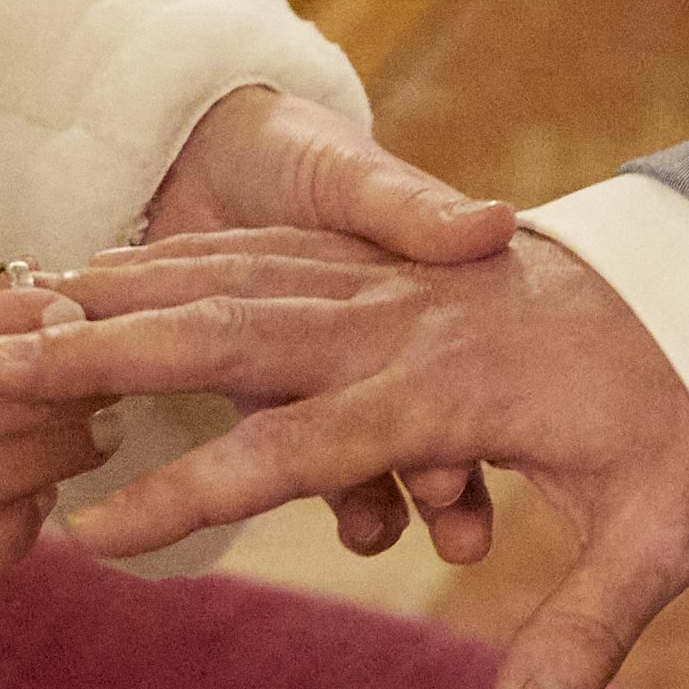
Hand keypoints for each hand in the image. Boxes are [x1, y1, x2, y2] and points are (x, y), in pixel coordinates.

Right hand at [0, 234, 688, 688]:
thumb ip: (587, 628)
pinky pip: (270, 245)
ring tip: (15, 303)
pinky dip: (185, 254)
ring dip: (124, 288)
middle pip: (225, 329)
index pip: (288, 450)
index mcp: (450, 389)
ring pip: (233, 271)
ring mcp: (392, 277)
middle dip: (100, 350)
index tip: (84, 539)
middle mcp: (402, 320)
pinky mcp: (391, 256)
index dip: (179, 495)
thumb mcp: (669, 530)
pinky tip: (113, 265)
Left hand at [151, 90, 518, 557]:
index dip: (466, 432)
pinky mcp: (249, 390)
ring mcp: (311, 379)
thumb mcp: (347, 172)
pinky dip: (261, 491)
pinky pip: (265, 455)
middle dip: (451, 487)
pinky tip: (253, 521)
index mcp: (413, 296)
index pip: (462, 376)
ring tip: (373, 538)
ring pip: (354, 458)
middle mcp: (374, 351)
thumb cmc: (283, 150)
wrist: (194, 151)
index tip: (463, 480)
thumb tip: (494, 224)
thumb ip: (406, 206)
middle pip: (427, 430)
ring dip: (372, 504)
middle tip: (466, 538)